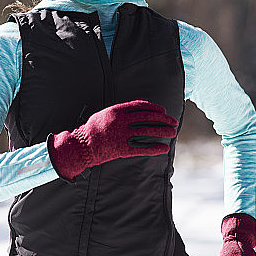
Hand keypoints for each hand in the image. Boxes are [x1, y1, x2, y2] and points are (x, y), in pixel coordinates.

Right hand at [47, 99, 178, 179]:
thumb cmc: (92, 129)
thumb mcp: (105, 113)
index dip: (154, 108)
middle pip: (148, 117)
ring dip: (162, 131)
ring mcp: (122, 135)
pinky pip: (142, 148)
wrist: (81, 145)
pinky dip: (155, 148)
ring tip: (173, 132)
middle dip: (163, 119)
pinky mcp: (122, 149)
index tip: (163, 111)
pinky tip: (164, 148)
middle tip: (173, 121)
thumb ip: (121, 110)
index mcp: (117, 110)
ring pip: (148, 131)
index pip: (141, 106)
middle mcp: (121, 121)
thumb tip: (139, 106)